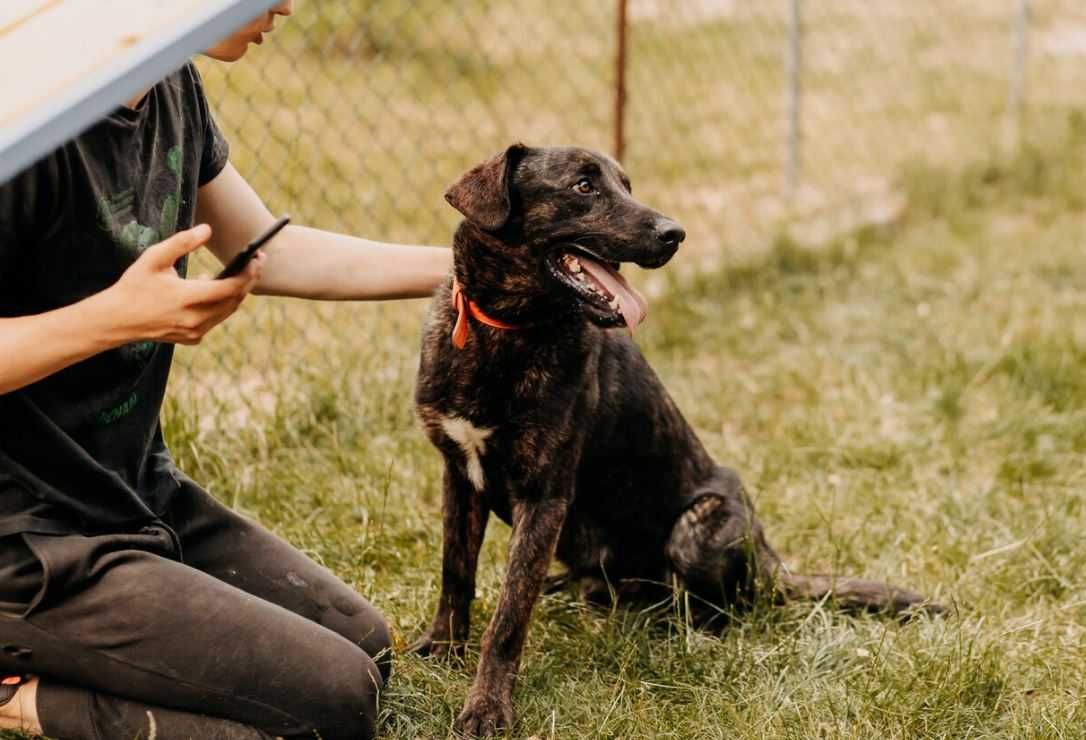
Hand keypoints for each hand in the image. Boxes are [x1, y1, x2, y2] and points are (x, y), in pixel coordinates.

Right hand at [104, 224, 263, 345]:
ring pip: (228, 311)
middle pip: (235, 300)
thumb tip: (207, 229)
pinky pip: (216, 319)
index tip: (257, 258)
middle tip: (256, 262)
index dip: (248, 273)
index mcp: (187, 299)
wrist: (116, 320)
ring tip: (241, 271)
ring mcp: (194, 332)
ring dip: (237, 292)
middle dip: (249, 280)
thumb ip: (182, 242)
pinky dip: (221, 304)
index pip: (230, 288)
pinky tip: (214, 288)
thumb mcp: (154, 258)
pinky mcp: (192, 338)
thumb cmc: (134, 285)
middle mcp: (194, 319)